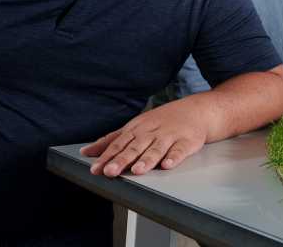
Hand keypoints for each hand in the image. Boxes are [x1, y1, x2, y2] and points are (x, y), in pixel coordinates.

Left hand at [80, 98, 209, 176]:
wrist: (196, 111)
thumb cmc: (162, 121)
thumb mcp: (135, 127)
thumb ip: (111, 140)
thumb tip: (86, 151)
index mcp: (137, 130)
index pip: (119, 144)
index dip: (107, 157)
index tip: (96, 169)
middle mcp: (151, 132)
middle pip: (135, 147)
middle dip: (122, 159)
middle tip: (111, 171)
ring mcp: (169, 136)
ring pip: (156, 149)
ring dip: (147, 159)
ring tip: (137, 170)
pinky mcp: (187, 141)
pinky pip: (180, 150)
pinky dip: (174, 157)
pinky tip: (168, 164)